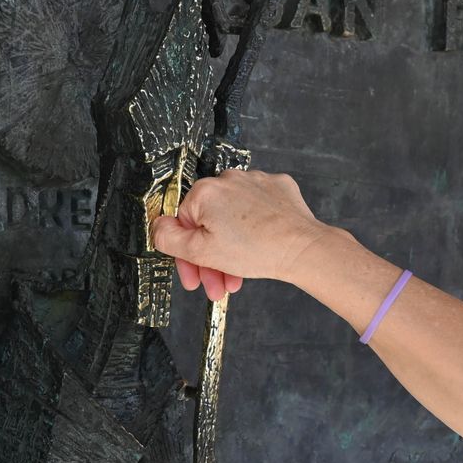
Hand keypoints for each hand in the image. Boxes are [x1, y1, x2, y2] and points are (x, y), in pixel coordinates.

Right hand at [151, 170, 346, 299]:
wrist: (303, 248)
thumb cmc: (258, 249)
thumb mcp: (200, 251)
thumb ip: (169, 238)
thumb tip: (158, 226)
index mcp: (206, 191)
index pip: (184, 224)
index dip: (187, 256)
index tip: (194, 275)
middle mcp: (230, 179)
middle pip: (210, 222)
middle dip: (210, 258)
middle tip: (215, 284)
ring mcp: (257, 181)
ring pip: (233, 218)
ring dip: (231, 248)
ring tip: (236, 277)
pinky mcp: (278, 187)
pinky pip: (257, 209)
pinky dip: (255, 228)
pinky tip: (258, 248)